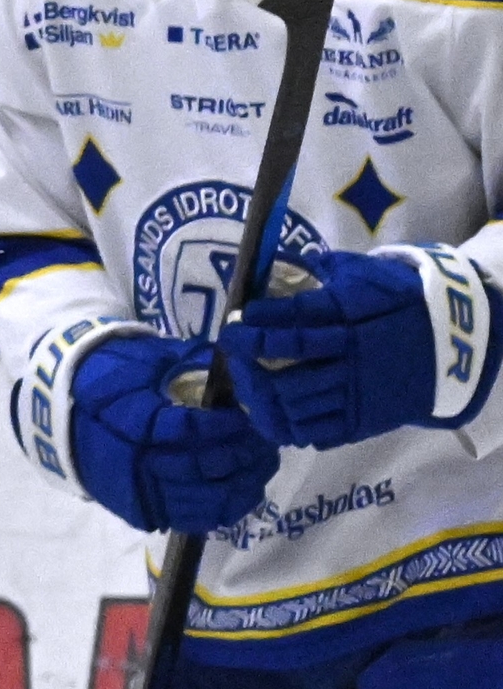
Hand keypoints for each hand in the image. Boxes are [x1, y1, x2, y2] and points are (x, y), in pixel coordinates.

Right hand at [61, 331, 283, 531]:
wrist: (58, 409)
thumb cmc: (109, 376)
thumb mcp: (144, 359)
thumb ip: (190, 364)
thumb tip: (240, 369)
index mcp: (127, 420)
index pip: (186, 430)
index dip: (224, 425)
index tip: (246, 414)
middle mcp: (131, 461)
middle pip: (199, 468)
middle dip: (241, 455)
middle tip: (263, 439)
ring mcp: (137, 490)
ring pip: (201, 500)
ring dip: (240, 484)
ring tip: (260, 462)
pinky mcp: (142, 509)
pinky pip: (192, 519)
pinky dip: (223, 508)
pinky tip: (243, 489)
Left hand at [219, 248, 492, 446]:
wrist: (458, 345)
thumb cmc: (406, 303)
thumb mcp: (374, 276)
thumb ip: (332, 268)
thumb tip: (293, 256)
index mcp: (356, 322)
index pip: (296, 321)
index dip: (259, 321)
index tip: (236, 318)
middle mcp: (352, 360)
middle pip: (286, 368)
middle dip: (248, 359)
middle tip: (230, 348)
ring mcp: (358, 394)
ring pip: (295, 404)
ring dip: (260, 394)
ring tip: (244, 381)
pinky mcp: (364, 420)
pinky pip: (316, 432)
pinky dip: (287, 425)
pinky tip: (269, 412)